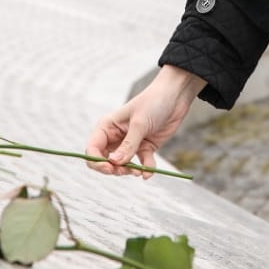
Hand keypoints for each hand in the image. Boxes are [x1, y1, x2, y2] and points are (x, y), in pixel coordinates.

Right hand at [85, 64, 206, 178]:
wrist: (175, 96)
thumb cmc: (153, 102)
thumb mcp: (139, 123)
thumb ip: (128, 145)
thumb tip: (114, 163)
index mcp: (107, 127)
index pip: (92, 149)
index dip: (96, 162)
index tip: (110, 168)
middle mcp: (115, 137)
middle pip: (104, 161)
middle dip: (112, 169)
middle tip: (126, 171)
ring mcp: (130, 144)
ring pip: (122, 166)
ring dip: (128, 171)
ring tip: (138, 172)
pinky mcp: (145, 147)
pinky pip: (141, 164)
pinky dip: (145, 170)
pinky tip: (149, 172)